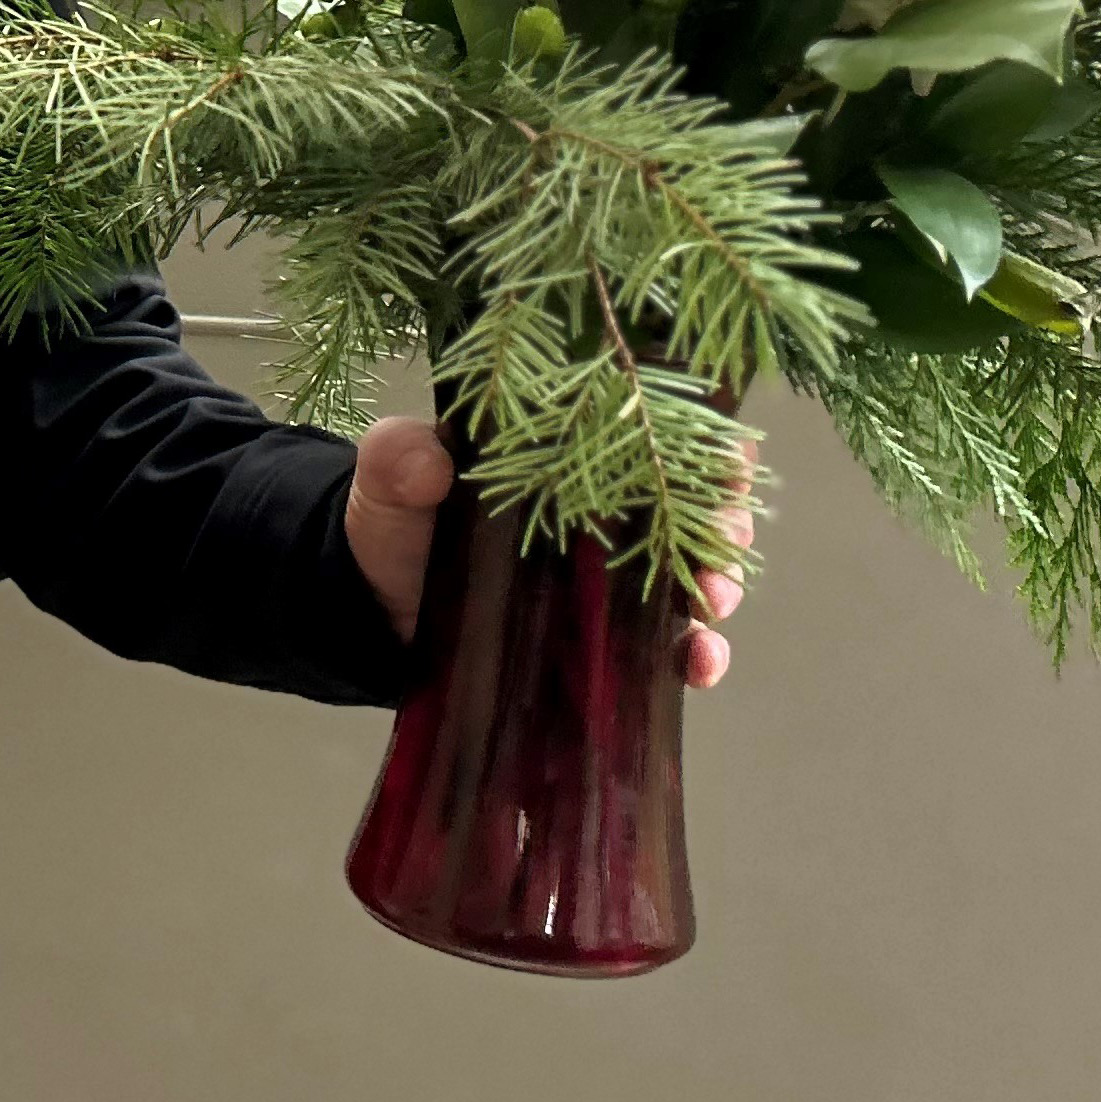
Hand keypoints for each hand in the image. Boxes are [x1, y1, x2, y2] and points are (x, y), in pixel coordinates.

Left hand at [343, 419, 753, 688]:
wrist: (372, 605)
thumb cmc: (396, 521)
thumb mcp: (389, 476)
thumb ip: (401, 457)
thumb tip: (429, 460)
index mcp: (568, 459)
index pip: (654, 436)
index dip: (702, 442)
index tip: (727, 457)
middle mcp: (605, 518)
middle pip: (693, 508)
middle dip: (722, 523)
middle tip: (720, 540)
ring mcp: (610, 581)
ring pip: (693, 577)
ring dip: (718, 589)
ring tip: (712, 605)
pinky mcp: (602, 640)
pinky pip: (664, 649)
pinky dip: (694, 656)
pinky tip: (697, 666)